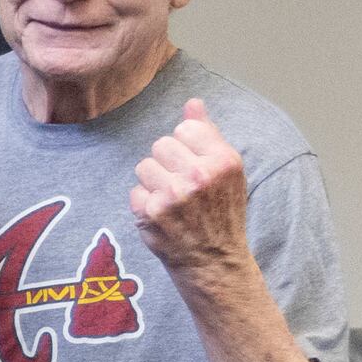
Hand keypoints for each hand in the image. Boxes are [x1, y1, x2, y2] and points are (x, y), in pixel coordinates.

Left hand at [129, 100, 250, 277]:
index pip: (184, 129)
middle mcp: (199, 175)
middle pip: (160, 144)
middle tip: (181, 184)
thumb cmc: (220, 210)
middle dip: (166, 162)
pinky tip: (162, 215)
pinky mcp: (150, 212)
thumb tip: (193, 103)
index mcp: (223, 160)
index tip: (193, 163)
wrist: (213, 259)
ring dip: (153, 181)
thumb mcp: (227, 170)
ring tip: (172, 198)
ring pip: (144, 166)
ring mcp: (173, 194)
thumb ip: (208, 134)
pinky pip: (134, 191)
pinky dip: (144, 203)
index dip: (184, 146)